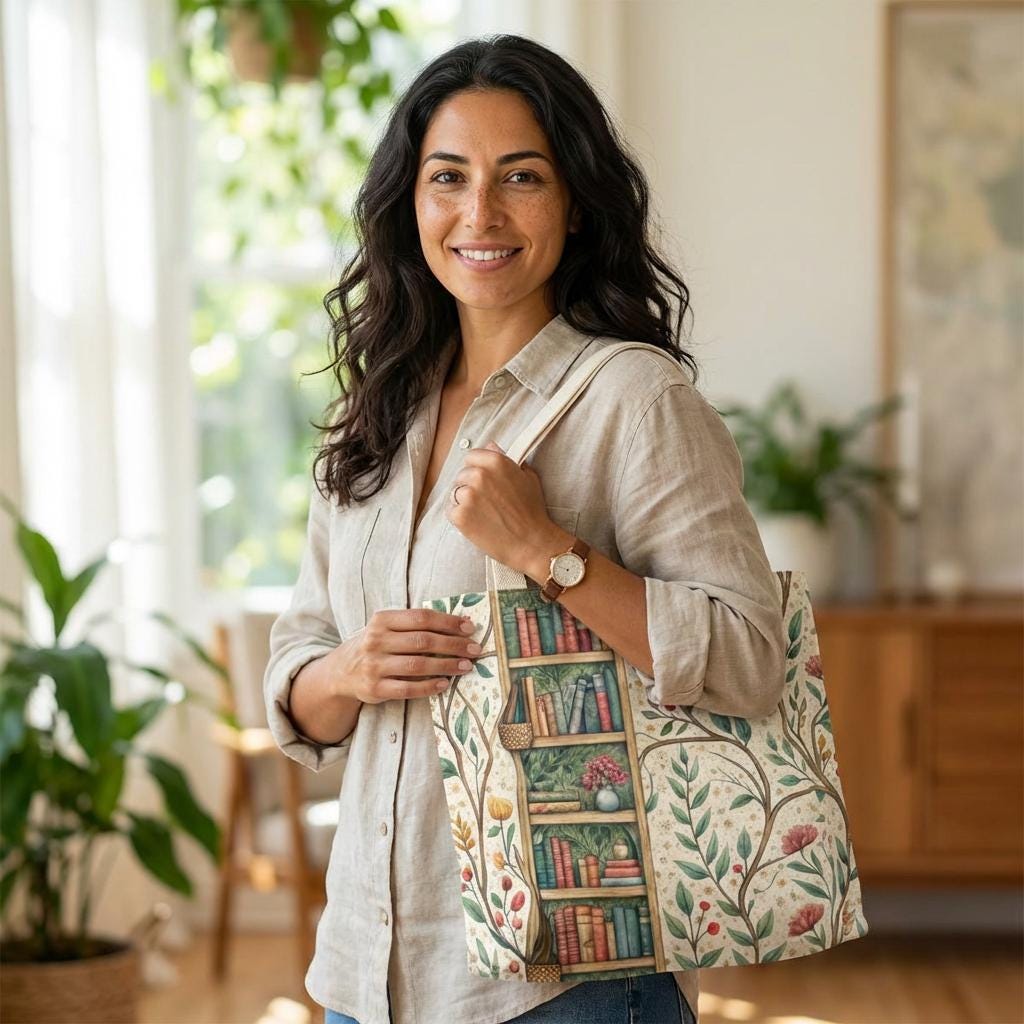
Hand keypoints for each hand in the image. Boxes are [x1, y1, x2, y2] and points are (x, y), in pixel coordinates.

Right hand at [330, 608, 482, 703]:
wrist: (341, 672)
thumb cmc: (375, 645)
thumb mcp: (386, 628)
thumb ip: (415, 625)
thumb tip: (460, 623)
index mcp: (382, 620)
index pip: (421, 617)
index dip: (448, 622)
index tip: (469, 627)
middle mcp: (376, 641)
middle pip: (423, 641)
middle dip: (453, 645)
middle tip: (475, 649)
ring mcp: (374, 666)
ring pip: (417, 665)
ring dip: (446, 666)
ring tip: (466, 666)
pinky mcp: (375, 689)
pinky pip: (408, 688)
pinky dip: (429, 686)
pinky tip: (445, 684)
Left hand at [446, 440, 564, 573]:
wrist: (532, 543)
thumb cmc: (533, 512)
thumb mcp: (528, 477)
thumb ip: (507, 459)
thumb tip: (491, 446)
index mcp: (496, 462)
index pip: (471, 457)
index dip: (476, 469)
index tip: (483, 481)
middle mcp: (479, 475)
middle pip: (461, 475)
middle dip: (470, 486)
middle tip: (486, 502)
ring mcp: (468, 495)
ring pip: (455, 492)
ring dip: (464, 502)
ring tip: (482, 514)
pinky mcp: (460, 515)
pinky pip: (451, 510)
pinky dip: (460, 517)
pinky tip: (476, 523)